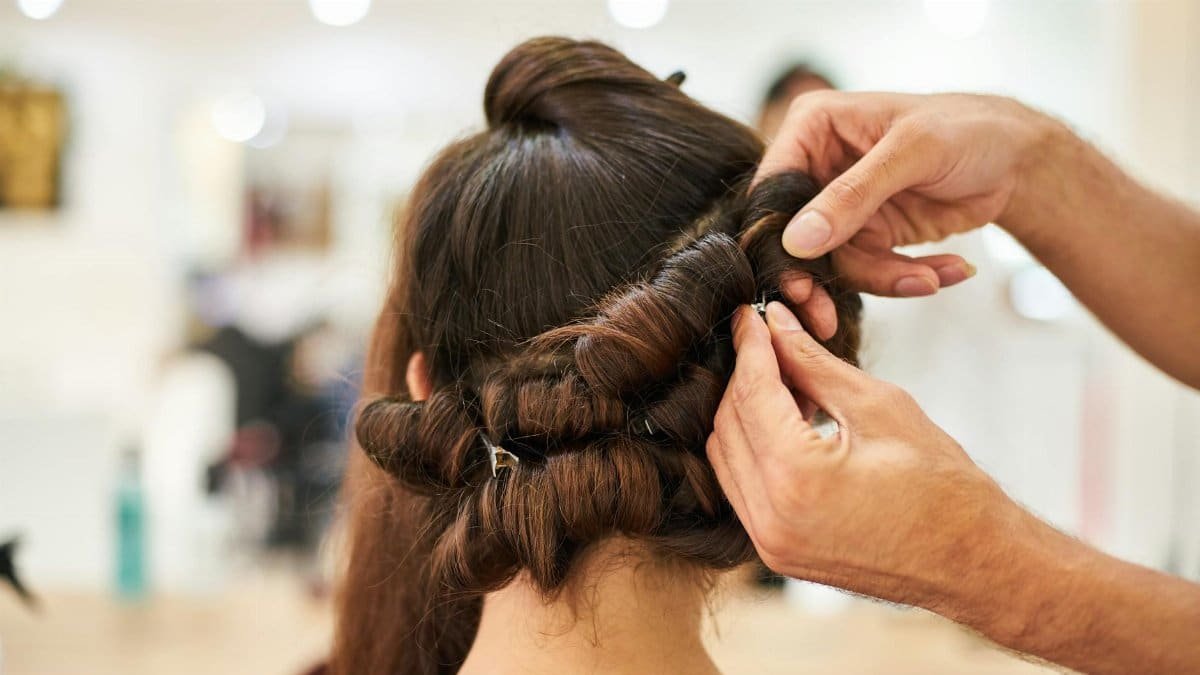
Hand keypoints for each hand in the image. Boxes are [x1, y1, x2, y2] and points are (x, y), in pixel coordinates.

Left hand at [707, 302, 1022, 607]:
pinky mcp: (776, 552)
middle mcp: (771, 518)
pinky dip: (753, 449)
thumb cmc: (944, 486)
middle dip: (745, 377)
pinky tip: (787, 424)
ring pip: (726, 457)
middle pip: (728, 425)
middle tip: (771, 343)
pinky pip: (741, 488)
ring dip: (745, 413)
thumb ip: (814, 363)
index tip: (752, 315)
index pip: (751, 394)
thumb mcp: (879, 405)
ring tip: (787, 384)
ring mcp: (770, 543)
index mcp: (797, 479)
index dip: (751, 347)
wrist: (974, 562)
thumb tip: (776, 324)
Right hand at [759, 91, 1051, 297]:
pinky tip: (950, 271)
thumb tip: (797, 240)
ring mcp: (840, 207)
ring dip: (884, 278)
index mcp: (812, 128)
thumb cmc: (967, 129)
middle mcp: (817, 168)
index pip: (772, 191)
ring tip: (933, 278)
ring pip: (835, 264)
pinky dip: (908, 278)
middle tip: (827, 318)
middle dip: (820, 279)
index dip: (776, 239)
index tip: (795, 283)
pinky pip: (871, 273)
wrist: (1015, 158)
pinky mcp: (867, 237)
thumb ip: (853, 195)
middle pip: (794, 238)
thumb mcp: (912, 152)